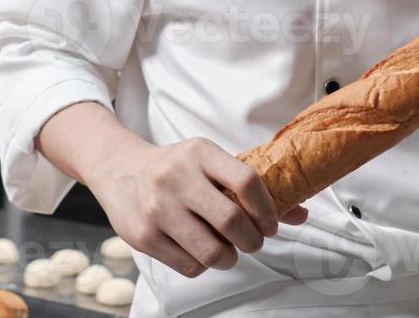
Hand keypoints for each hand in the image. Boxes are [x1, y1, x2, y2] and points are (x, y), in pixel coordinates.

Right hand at [85, 136, 307, 279]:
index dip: (268, 210)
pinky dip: (203, 265)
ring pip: (213, 251)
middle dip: (253, 240)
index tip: (270, 224)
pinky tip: (199, 250)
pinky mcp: (144, 236)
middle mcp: (177, 177)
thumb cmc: (173, 167)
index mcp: (200, 153)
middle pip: (233, 221)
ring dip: (230, 258)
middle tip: (252, 241)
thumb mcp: (208, 162)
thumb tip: (300, 214)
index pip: (247, 182)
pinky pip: (190, 266)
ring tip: (227, 250)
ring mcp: (158, 208)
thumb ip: (250, 187)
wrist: (117, 168)